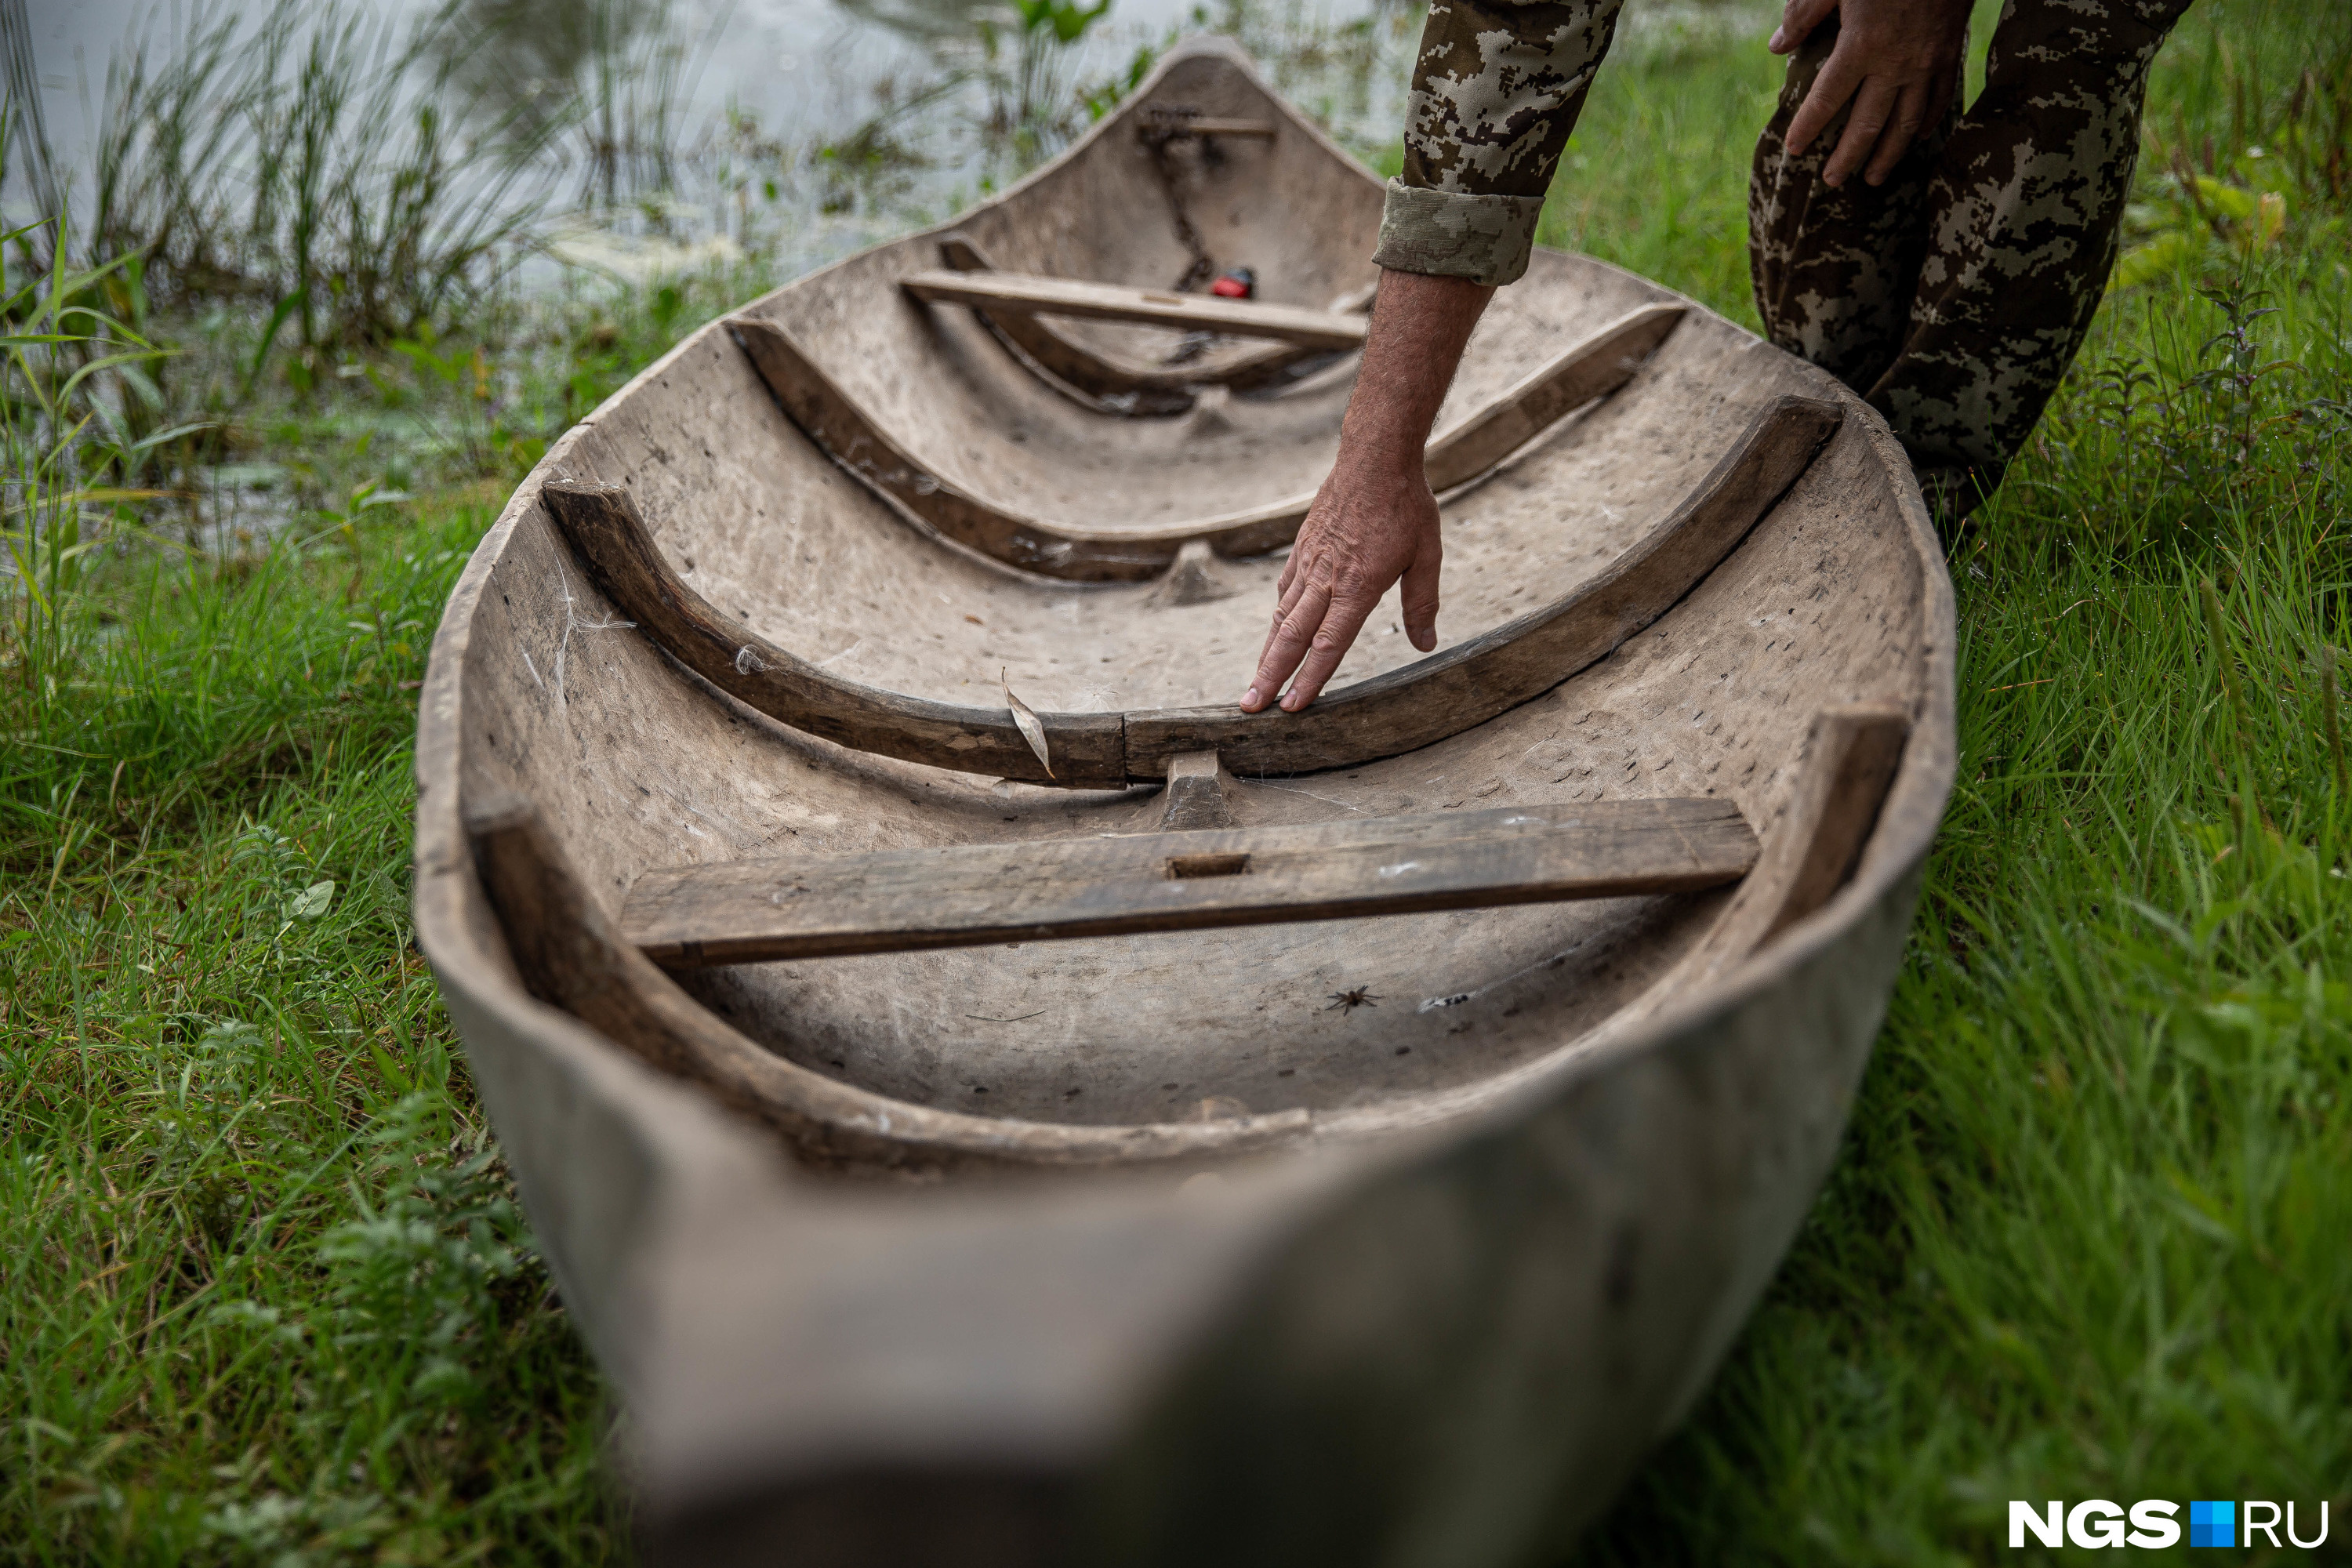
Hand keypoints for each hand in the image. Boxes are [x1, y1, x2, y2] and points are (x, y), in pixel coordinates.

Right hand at [1242, 453, 1441, 712]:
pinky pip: (1286, 588)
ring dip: (1267, 652)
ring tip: (1255, 681)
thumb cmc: (1406, 505)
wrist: (1375, 457)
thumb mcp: (1427, 556)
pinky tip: (1276, 630)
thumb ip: (1422, 604)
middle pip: (1293, 637)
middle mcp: (1327, 578)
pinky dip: (1278, 616)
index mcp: (1358, 586)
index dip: (1310, 678)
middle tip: (1251, 706)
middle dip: (1270, 675)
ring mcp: (1310, 562)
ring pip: (1283, 616)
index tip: (1292, 707)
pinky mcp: (1303, 547)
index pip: (1330, 644)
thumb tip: (1425, 644)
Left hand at [1769, 0, 1970, 187]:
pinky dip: (1926, 123)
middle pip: (1867, 123)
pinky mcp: (1949, 54)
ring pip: (1906, 122)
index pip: (1827, 98)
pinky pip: (1938, 99)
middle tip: (1833, 181)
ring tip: (1874, 178)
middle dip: (1849, 156)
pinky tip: (1916, 139)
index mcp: (1861, 46)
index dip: (1808, 126)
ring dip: (1889, 154)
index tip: (1794, 149)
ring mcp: (1926, 63)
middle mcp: (1895, 64)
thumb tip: (1777, 47)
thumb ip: (1803, 14)